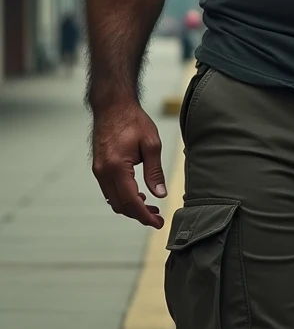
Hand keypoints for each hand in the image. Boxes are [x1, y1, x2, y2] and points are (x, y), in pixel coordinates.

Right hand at [92, 101, 166, 228]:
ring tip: (150, 206)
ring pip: (113, 200)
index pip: (131, 201)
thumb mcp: (150, 143)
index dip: (145, 215)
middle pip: (120, 206)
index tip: (158, 223)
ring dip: (130, 207)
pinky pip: (109, 190)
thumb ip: (154, 171)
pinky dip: (122, 197)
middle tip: (157, 217)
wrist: (112, 105)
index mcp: (116, 167)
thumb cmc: (132, 120)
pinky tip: (137, 193)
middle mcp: (103, 172)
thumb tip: (160, 194)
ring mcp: (98, 170)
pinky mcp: (98, 167)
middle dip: (139, 215)